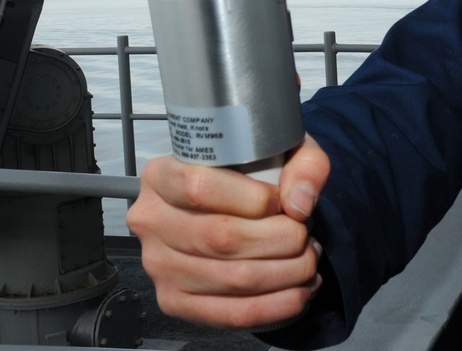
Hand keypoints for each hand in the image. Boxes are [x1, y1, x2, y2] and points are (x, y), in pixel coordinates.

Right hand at [126, 134, 329, 328]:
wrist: (235, 202)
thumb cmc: (252, 172)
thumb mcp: (281, 147)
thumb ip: (303, 164)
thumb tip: (300, 204)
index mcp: (162, 175)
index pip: (199, 187)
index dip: (252, 198)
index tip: (281, 201)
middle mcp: (152, 220)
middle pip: (221, 237)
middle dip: (281, 239)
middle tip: (306, 233)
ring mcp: (160, 265)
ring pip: (232, 277)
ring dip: (286, 272)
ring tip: (309, 257)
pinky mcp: (175, 301)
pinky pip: (231, 313)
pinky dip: (277, 306)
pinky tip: (301, 291)